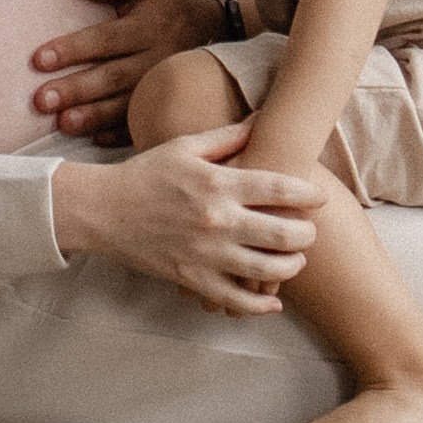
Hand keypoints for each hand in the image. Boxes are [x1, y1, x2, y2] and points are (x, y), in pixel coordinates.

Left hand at [32, 0, 225, 141]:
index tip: (39, 59)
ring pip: (126, 105)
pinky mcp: (167, 105)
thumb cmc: (163, 1)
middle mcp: (158, 59)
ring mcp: (164, 86)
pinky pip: (144, 124)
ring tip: (63, 123)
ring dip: (94, 117)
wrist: (211, 27)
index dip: (74, 49)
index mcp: (150, 26)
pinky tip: (95, 139)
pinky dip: (120, 134)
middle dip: (78, 89)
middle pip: (114, 77)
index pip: (107, 38)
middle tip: (41, 100)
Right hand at [52, 121, 320, 314]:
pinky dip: (260, 305)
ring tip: (294, 259)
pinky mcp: (193, 280)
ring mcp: (206, 254)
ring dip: (291, 266)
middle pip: (283, 234)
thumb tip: (263, 118)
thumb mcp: (185, 146)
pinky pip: (235, 301)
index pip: (279, 188)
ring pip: (266, 270)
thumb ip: (227, 136)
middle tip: (310, 231)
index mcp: (218, 183)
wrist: (103, 209)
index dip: (308, 193)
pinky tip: (272, 300)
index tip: (319, 197)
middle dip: (307, 234)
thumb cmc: (146, 173)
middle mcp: (217, 220)